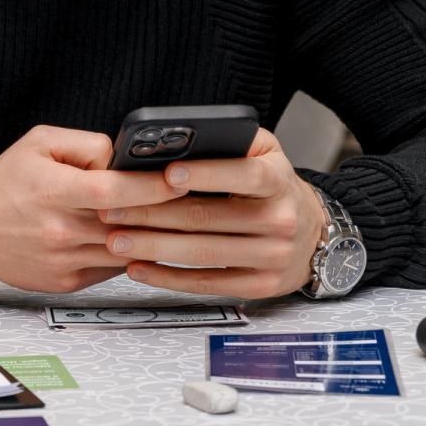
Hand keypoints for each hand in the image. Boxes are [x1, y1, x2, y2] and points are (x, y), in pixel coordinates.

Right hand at [0, 125, 181, 292]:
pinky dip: (126, 255)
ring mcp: (65, 260)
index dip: (154, 186)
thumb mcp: (39, 143)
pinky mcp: (67, 282)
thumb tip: (125, 160)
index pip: (116, 190)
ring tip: (165, 222)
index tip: (180, 180)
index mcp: (55, 191)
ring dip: (149, 237)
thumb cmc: (4, 184)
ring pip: (128, 251)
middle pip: (130, 224)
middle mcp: (61, 229)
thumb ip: (86, 144)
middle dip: (164, 212)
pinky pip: (113, 270)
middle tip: (187, 201)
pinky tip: (128, 240)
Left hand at [98, 129, 325, 298]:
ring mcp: (273, 256)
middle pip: (207, 217)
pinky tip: (138, 269)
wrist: (314, 234)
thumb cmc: (271, 187)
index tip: (166, 174)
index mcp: (278, 179)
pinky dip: (168, 278)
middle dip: (152, 214)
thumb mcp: (264, 154)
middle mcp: (280, 219)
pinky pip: (208, 283)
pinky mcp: (261, 286)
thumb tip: (175, 139)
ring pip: (202, 252)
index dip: (205, 174)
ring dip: (152, 248)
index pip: (244, 175)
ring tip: (114, 240)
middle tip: (111, 210)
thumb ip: (228, 143)